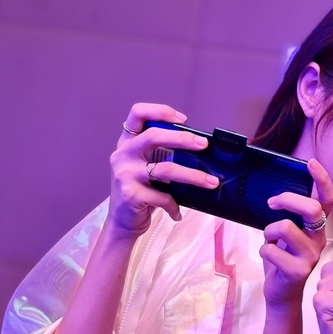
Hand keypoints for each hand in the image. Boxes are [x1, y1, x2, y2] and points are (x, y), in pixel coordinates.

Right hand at [108, 103, 218, 236]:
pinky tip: (178, 212)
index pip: (137, 113)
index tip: (183, 119)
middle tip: (203, 144)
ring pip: (166, 169)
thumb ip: (161, 153)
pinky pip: (163, 197)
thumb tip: (197, 146)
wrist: (121, 222)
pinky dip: (175, 205)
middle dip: (182, 138)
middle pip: (153, 136)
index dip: (161, 111)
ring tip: (211, 182)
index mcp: (127, 143)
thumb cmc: (139, 191)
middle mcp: (123, 155)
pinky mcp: (131, 195)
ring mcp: (125, 174)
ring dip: (194, 176)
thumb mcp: (144, 166)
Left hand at [259, 159, 332, 306]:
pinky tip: (270, 259)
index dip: (322, 180)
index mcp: (318, 228)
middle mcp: (320, 240)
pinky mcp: (298, 271)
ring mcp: (310, 256)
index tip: (311, 163)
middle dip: (288, 199)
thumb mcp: (288, 235)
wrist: (281, 294)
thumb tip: (279, 195)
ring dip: (269, 231)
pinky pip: (270, 248)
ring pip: (285, 227)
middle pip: (312, 209)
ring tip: (270, 241)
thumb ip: (290, 217)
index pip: (328, 200)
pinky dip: (263, 250)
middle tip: (272, 203)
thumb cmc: (282, 260)